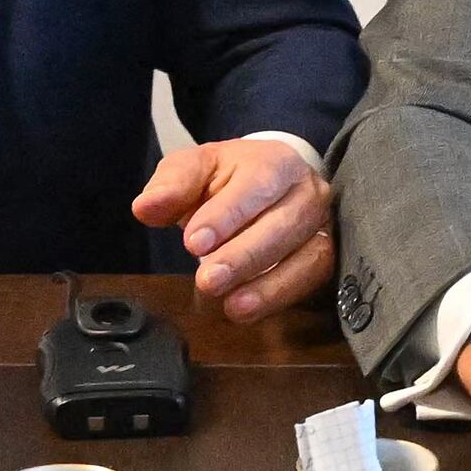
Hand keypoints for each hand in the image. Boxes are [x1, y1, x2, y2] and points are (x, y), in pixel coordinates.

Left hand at [128, 137, 335, 322]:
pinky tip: (248, 310)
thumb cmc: (228, 180)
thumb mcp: (195, 169)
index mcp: (276, 161)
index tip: (194, 244)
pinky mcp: (326, 257)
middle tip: (208, 281)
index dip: (227, 216)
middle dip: (244, 256)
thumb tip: (145, 208)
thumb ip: (172, 185)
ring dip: (268, 285)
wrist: (267, 185)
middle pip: (285, 223)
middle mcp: (308, 191)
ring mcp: (323, 225)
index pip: (257, 184)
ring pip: (307, 255)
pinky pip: (312, 279)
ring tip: (231, 306)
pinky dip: (280, 297)